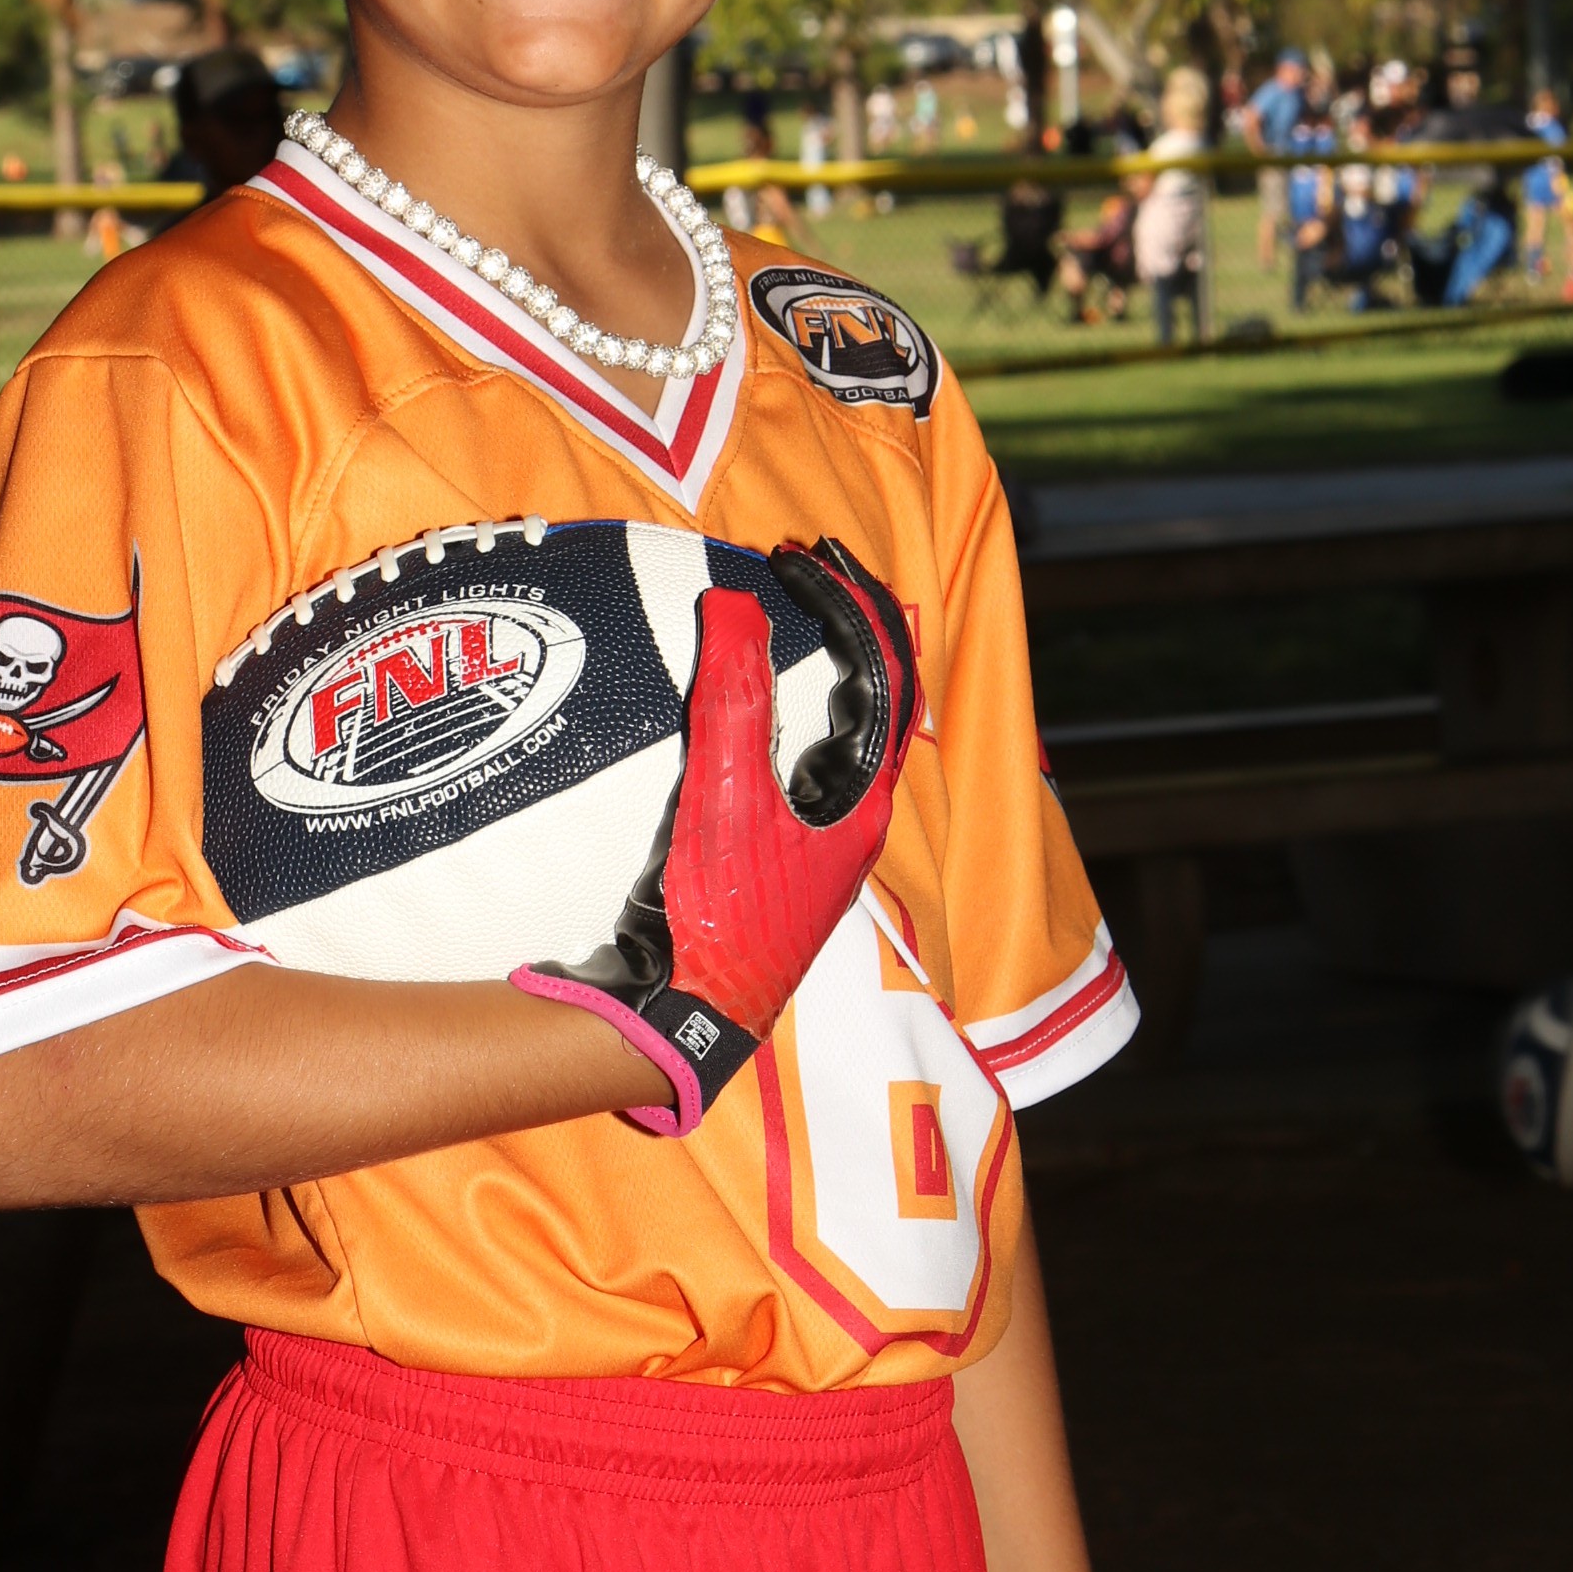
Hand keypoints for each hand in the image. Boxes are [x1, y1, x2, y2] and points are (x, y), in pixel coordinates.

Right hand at [511, 536, 917, 1134]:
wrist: (686, 1013)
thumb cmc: (719, 919)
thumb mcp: (724, 797)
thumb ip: (732, 698)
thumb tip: (735, 601)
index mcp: (863, 803)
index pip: (886, 676)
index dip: (853, 604)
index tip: (803, 558)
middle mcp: (856, 818)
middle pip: (881, 694)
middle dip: (852, 619)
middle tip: (807, 563)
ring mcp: (821, 837)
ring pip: (848, 725)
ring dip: (829, 659)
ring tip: (794, 604)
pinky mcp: (783, 852)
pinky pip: (809, 756)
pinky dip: (796, 703)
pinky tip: (757, 693)